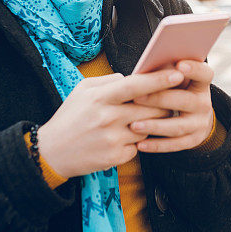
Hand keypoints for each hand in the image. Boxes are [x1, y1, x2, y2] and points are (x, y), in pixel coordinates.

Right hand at [37, 69, 184, 177]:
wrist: (52, 152)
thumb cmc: (70, 117)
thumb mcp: (82, 90)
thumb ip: (108, 80)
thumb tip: (133, 77)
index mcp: (100, 97)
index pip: (136, 85)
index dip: (159, 79)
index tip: (178, 74)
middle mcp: (107, 118)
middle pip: (150, 107)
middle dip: (164, 102)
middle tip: (170, 97)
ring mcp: (112, 139)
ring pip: (149, 127)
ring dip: (152, 122)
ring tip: (142, 117)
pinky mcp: (115, 158)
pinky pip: (139, 146)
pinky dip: (137, 140)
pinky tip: (124, 137)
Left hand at [130, 60, 214, 152]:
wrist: (193, 116)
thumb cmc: (175, 90)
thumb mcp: (176, 80)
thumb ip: (164, 73)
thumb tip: (143, 70)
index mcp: (201, 84)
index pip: (205, 74)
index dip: (194, 69)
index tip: (180, 65)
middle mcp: (204, 104)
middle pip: (186, 101)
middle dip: (160, 99)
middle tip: (137, 97)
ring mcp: (200, 124)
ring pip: (178, 126)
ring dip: (155, 126)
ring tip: (134, 125)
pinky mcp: (192, 140)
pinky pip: (174, 145)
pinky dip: (156, 145)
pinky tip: (139, 144)